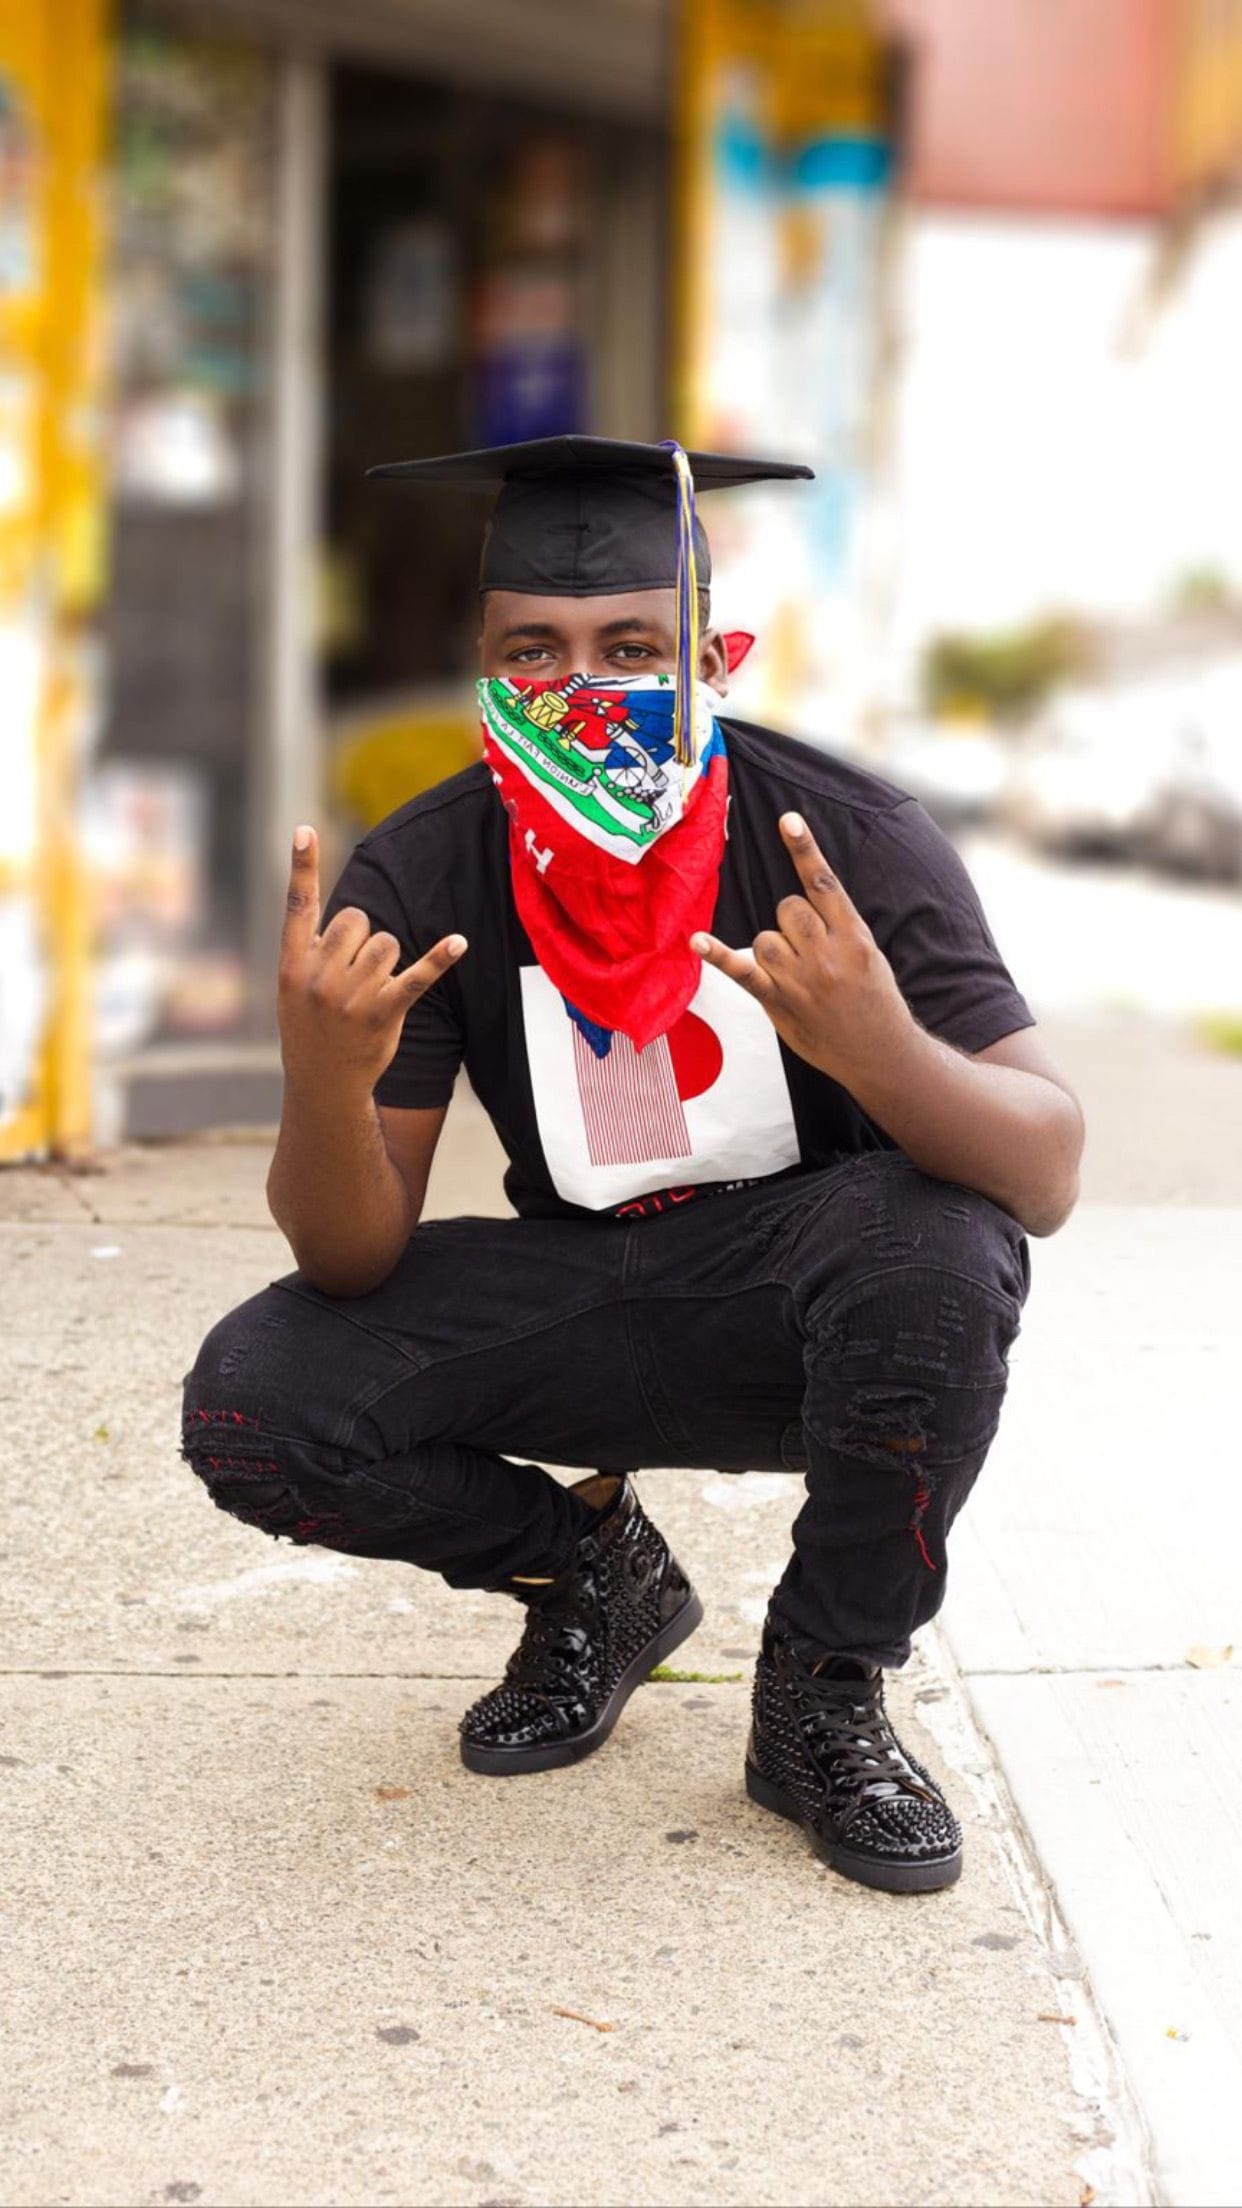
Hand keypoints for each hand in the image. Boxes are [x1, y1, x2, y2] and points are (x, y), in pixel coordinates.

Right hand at [276, 825, 465, 1093]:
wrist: (323, 1084)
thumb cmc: (311, 1028)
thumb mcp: (293, 989)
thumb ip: (311, 950)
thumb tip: (349, 914)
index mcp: (293, 965)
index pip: (298, 906)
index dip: (302, 867)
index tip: (304, 830)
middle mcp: (319, 977)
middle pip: (358, 920)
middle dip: (363, 938)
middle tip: (354, 974)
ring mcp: (351, 996)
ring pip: (388, 942)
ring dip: (388, 959)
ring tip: (372, 988)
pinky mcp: (383, 1012)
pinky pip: (417, 975)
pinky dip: (440, 958)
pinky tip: (459, 943)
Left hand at [691, 812, 913, 1086]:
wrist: (880, 1052)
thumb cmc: (874, 1000)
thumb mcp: (869, 953)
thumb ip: (838, 925)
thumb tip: (804, 898)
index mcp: (854, 935)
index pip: (823, 883)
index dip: (803, 849)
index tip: (786, 819)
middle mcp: (827, 953)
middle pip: (786, 908)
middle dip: (790, 921)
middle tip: (808, 951)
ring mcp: (801, 979)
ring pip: (764, 937)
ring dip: (772, 950)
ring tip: (796, 976)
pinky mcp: (779, 1001)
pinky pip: (741, 971)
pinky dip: (717, 956)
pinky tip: (696, 941)